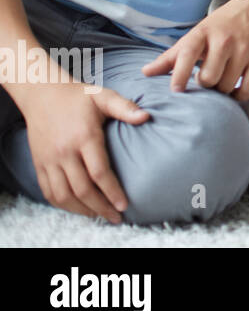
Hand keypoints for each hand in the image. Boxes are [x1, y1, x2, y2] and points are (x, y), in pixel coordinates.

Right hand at [23, 81, 148, 222]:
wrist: (43, 93)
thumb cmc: (79, 96)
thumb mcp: (103, 96)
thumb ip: (125, 107)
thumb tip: (146, 117)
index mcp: (84, 137)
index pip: (99, 172)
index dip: (112, 191)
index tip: (124, 205)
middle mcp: (64, 151)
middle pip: (82, 189)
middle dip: (100, 207)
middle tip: (116, 217)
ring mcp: (49, 159)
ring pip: (63, 195)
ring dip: (81, 210)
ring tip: (99, 215)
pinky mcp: (39, 163)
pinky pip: (48, 191)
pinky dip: (62, 204)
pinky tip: (77, 208)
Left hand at [141, 0, 248, 99]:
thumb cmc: (219, 27)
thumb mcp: (195, 36)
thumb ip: (171, 56)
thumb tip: (145, 73)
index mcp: (203, 33)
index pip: (189, 53)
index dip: (181, 73)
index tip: (176, 90)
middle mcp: (224, 40)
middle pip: (209, 77)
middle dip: (204, 84)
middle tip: (205, 80)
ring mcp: (244, 50)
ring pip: (227, 85)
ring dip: (221, 90)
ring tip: (220, 81)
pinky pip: (248, 88)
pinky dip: (239, 96)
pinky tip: (234, 91)